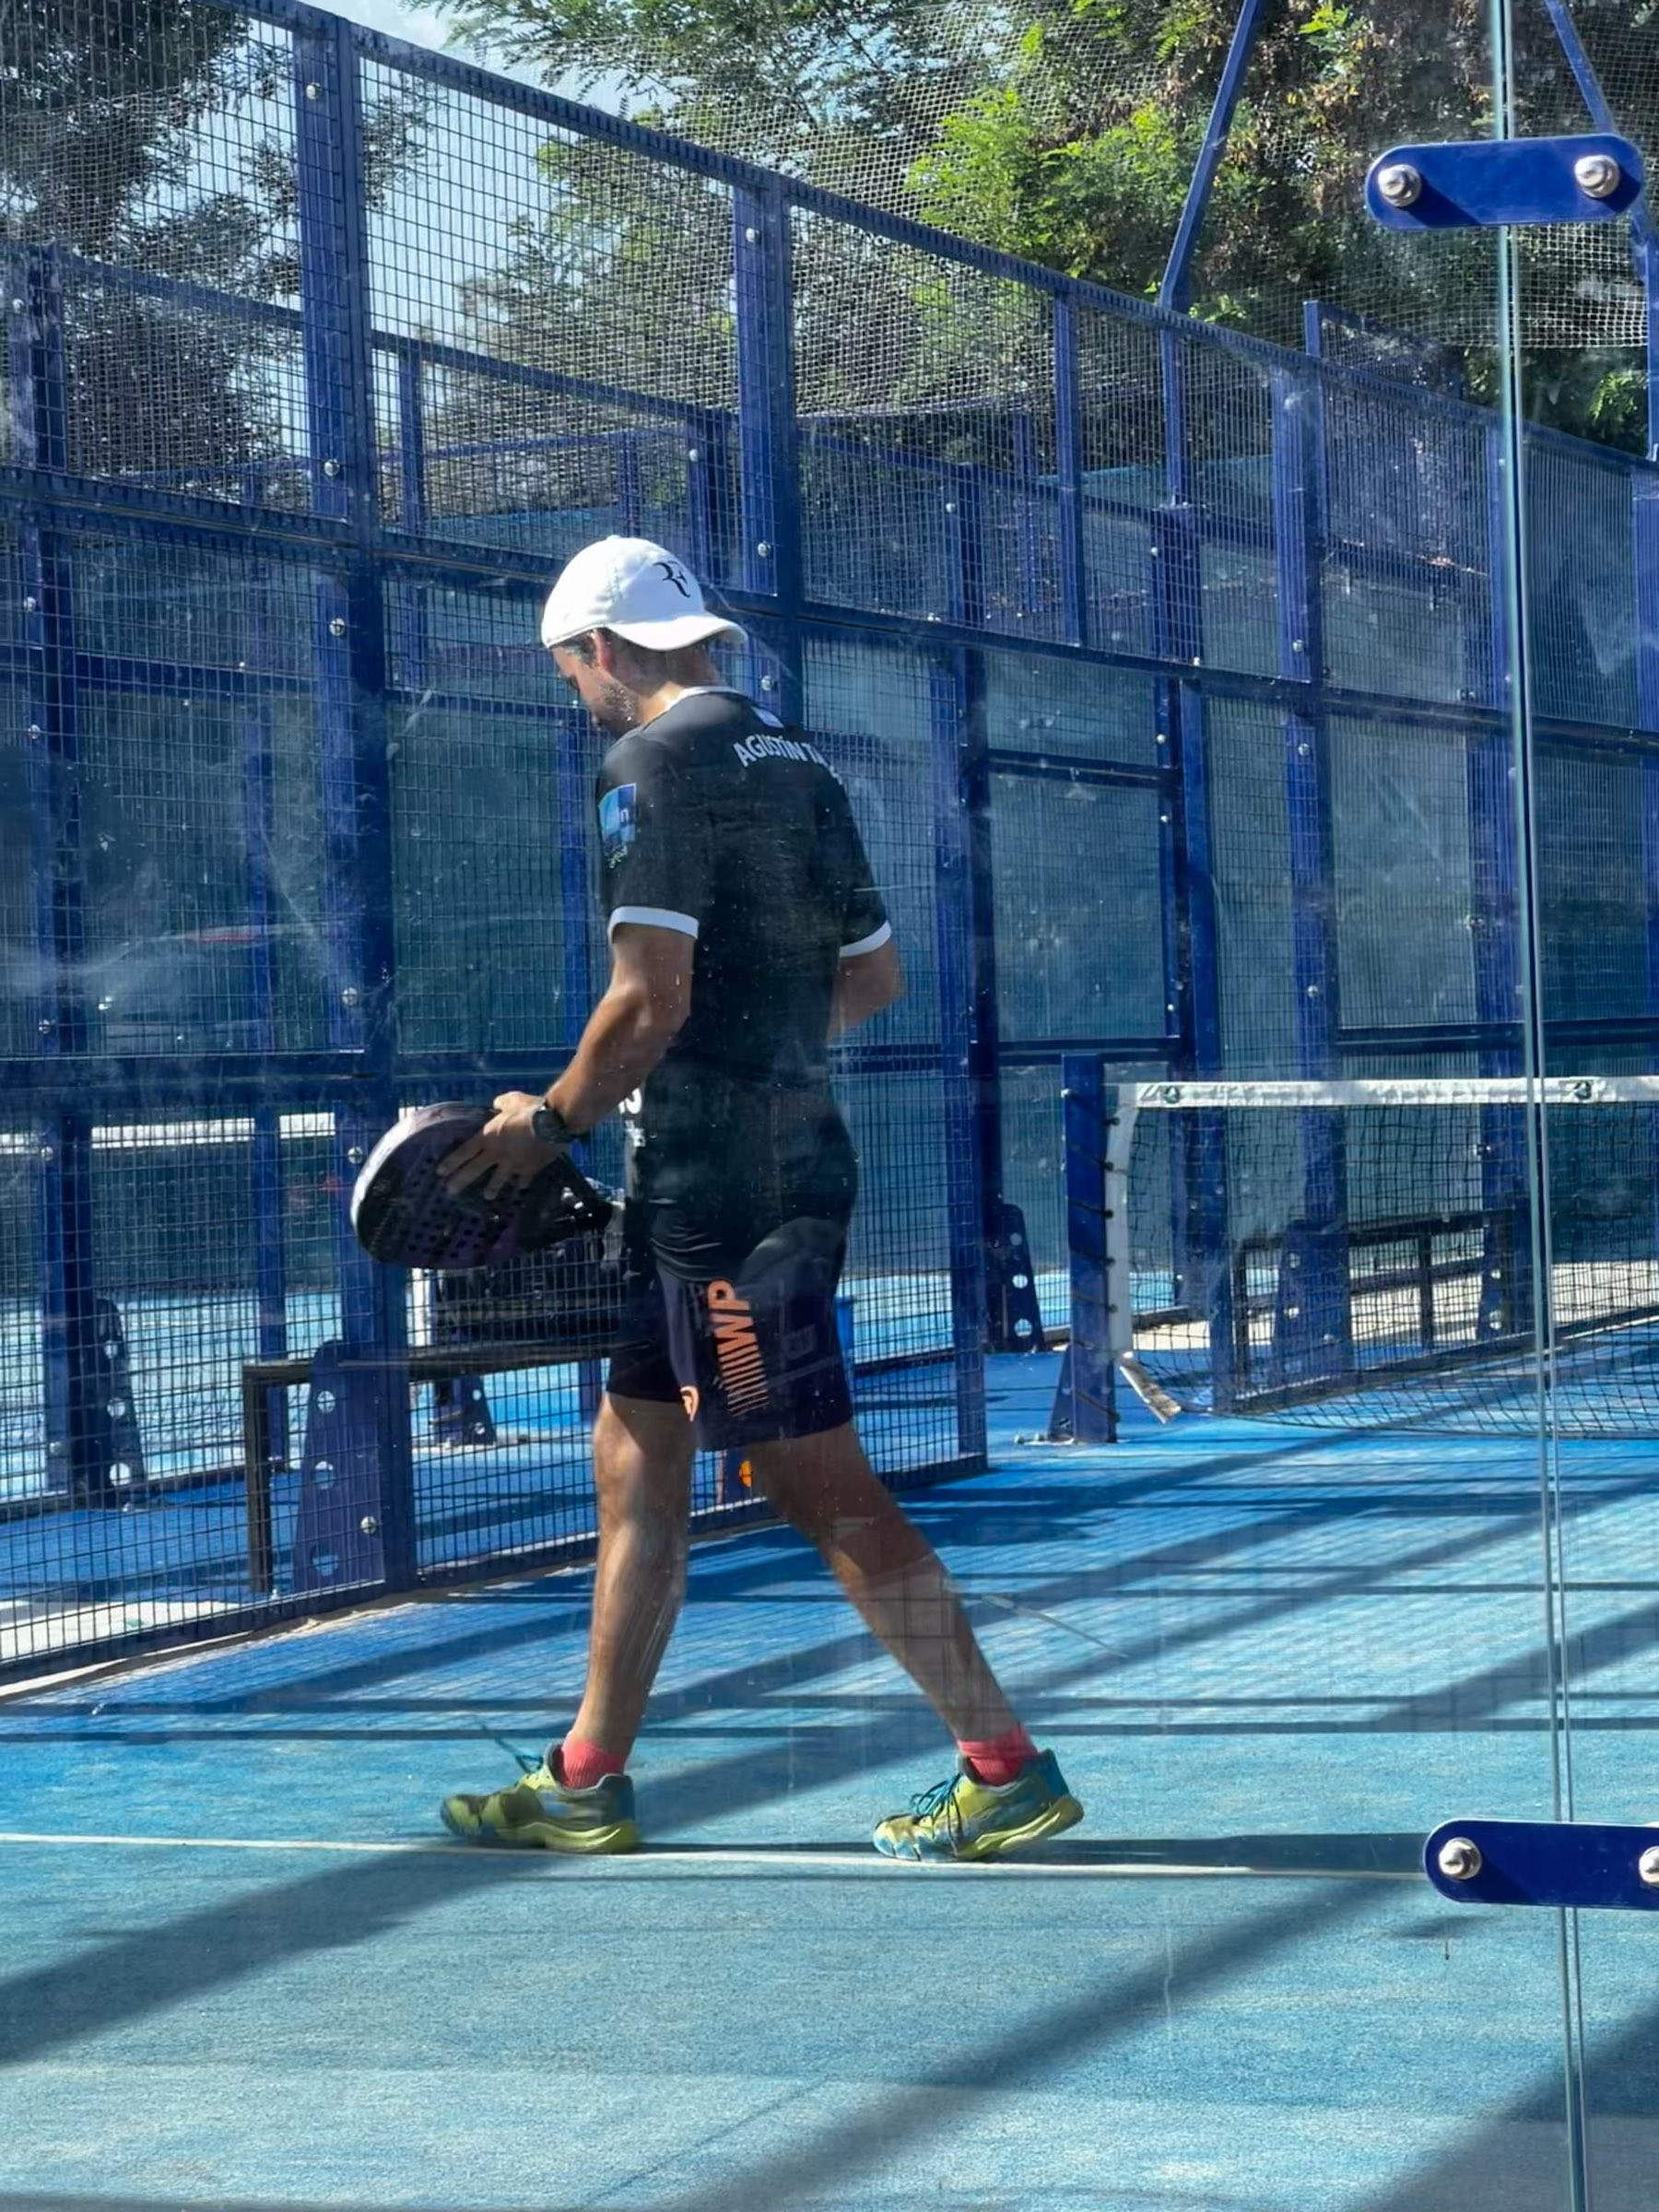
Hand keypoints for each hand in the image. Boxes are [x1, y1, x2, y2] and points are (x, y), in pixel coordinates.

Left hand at [439, 1091, 555, 1200]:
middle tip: (449, 1191)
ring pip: (498, 1180)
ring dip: (492, 1189)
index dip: (452, 1162)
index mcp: (488, 1136)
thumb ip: (500, 1104)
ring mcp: (513, 1164)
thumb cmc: (529, 1110)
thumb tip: (496, 1105)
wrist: (552, 1124)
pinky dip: (522, 1183)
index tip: (440, 1173)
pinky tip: (520, 1188)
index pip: (465, 1151)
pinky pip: (523, 1179)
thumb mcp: (510, 1100)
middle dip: (461, 1180)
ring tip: (487, 1197)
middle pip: (475, 1169)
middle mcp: (497, 1154)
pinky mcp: (530, 1169)